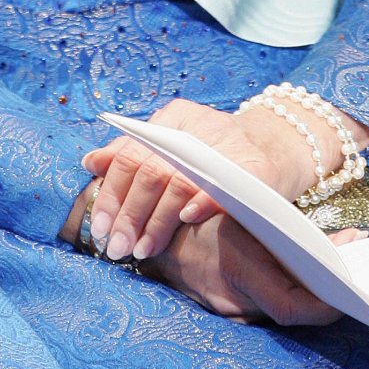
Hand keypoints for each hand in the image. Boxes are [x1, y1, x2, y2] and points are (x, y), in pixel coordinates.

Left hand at [81, 98, 297, 264]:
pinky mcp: (257, 167)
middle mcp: (200, 126)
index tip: (99, 228)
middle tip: (117, 247)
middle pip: (153, 170)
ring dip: (158, 220)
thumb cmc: (215, 153)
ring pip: (182, 180)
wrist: (277, 147)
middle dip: (130, 215)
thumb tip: (91, 162)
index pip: (132, 155)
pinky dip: (204, 200)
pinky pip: (226, 184)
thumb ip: (132, 154)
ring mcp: (230, 145)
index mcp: (174, 120)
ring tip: (143, 249)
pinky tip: (187, 218)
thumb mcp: (173, 145)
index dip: (112, 194)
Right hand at [145, 214, 362, 326]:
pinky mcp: (224, 307)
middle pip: (290, 312)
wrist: (149, 225)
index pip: (291, 307)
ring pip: (277, 310)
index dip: (325, 306)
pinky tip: (306, 274)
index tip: (351, 290)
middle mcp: (232, 298)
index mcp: (236, 266)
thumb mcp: (237, 204)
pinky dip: (287, 292)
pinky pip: (263, 305)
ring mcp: (226, 307)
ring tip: (336, 271)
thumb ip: (280, 220)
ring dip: (307, 295)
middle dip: (324, 297)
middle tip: (354, 276)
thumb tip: (341, 236)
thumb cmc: (197, 205)